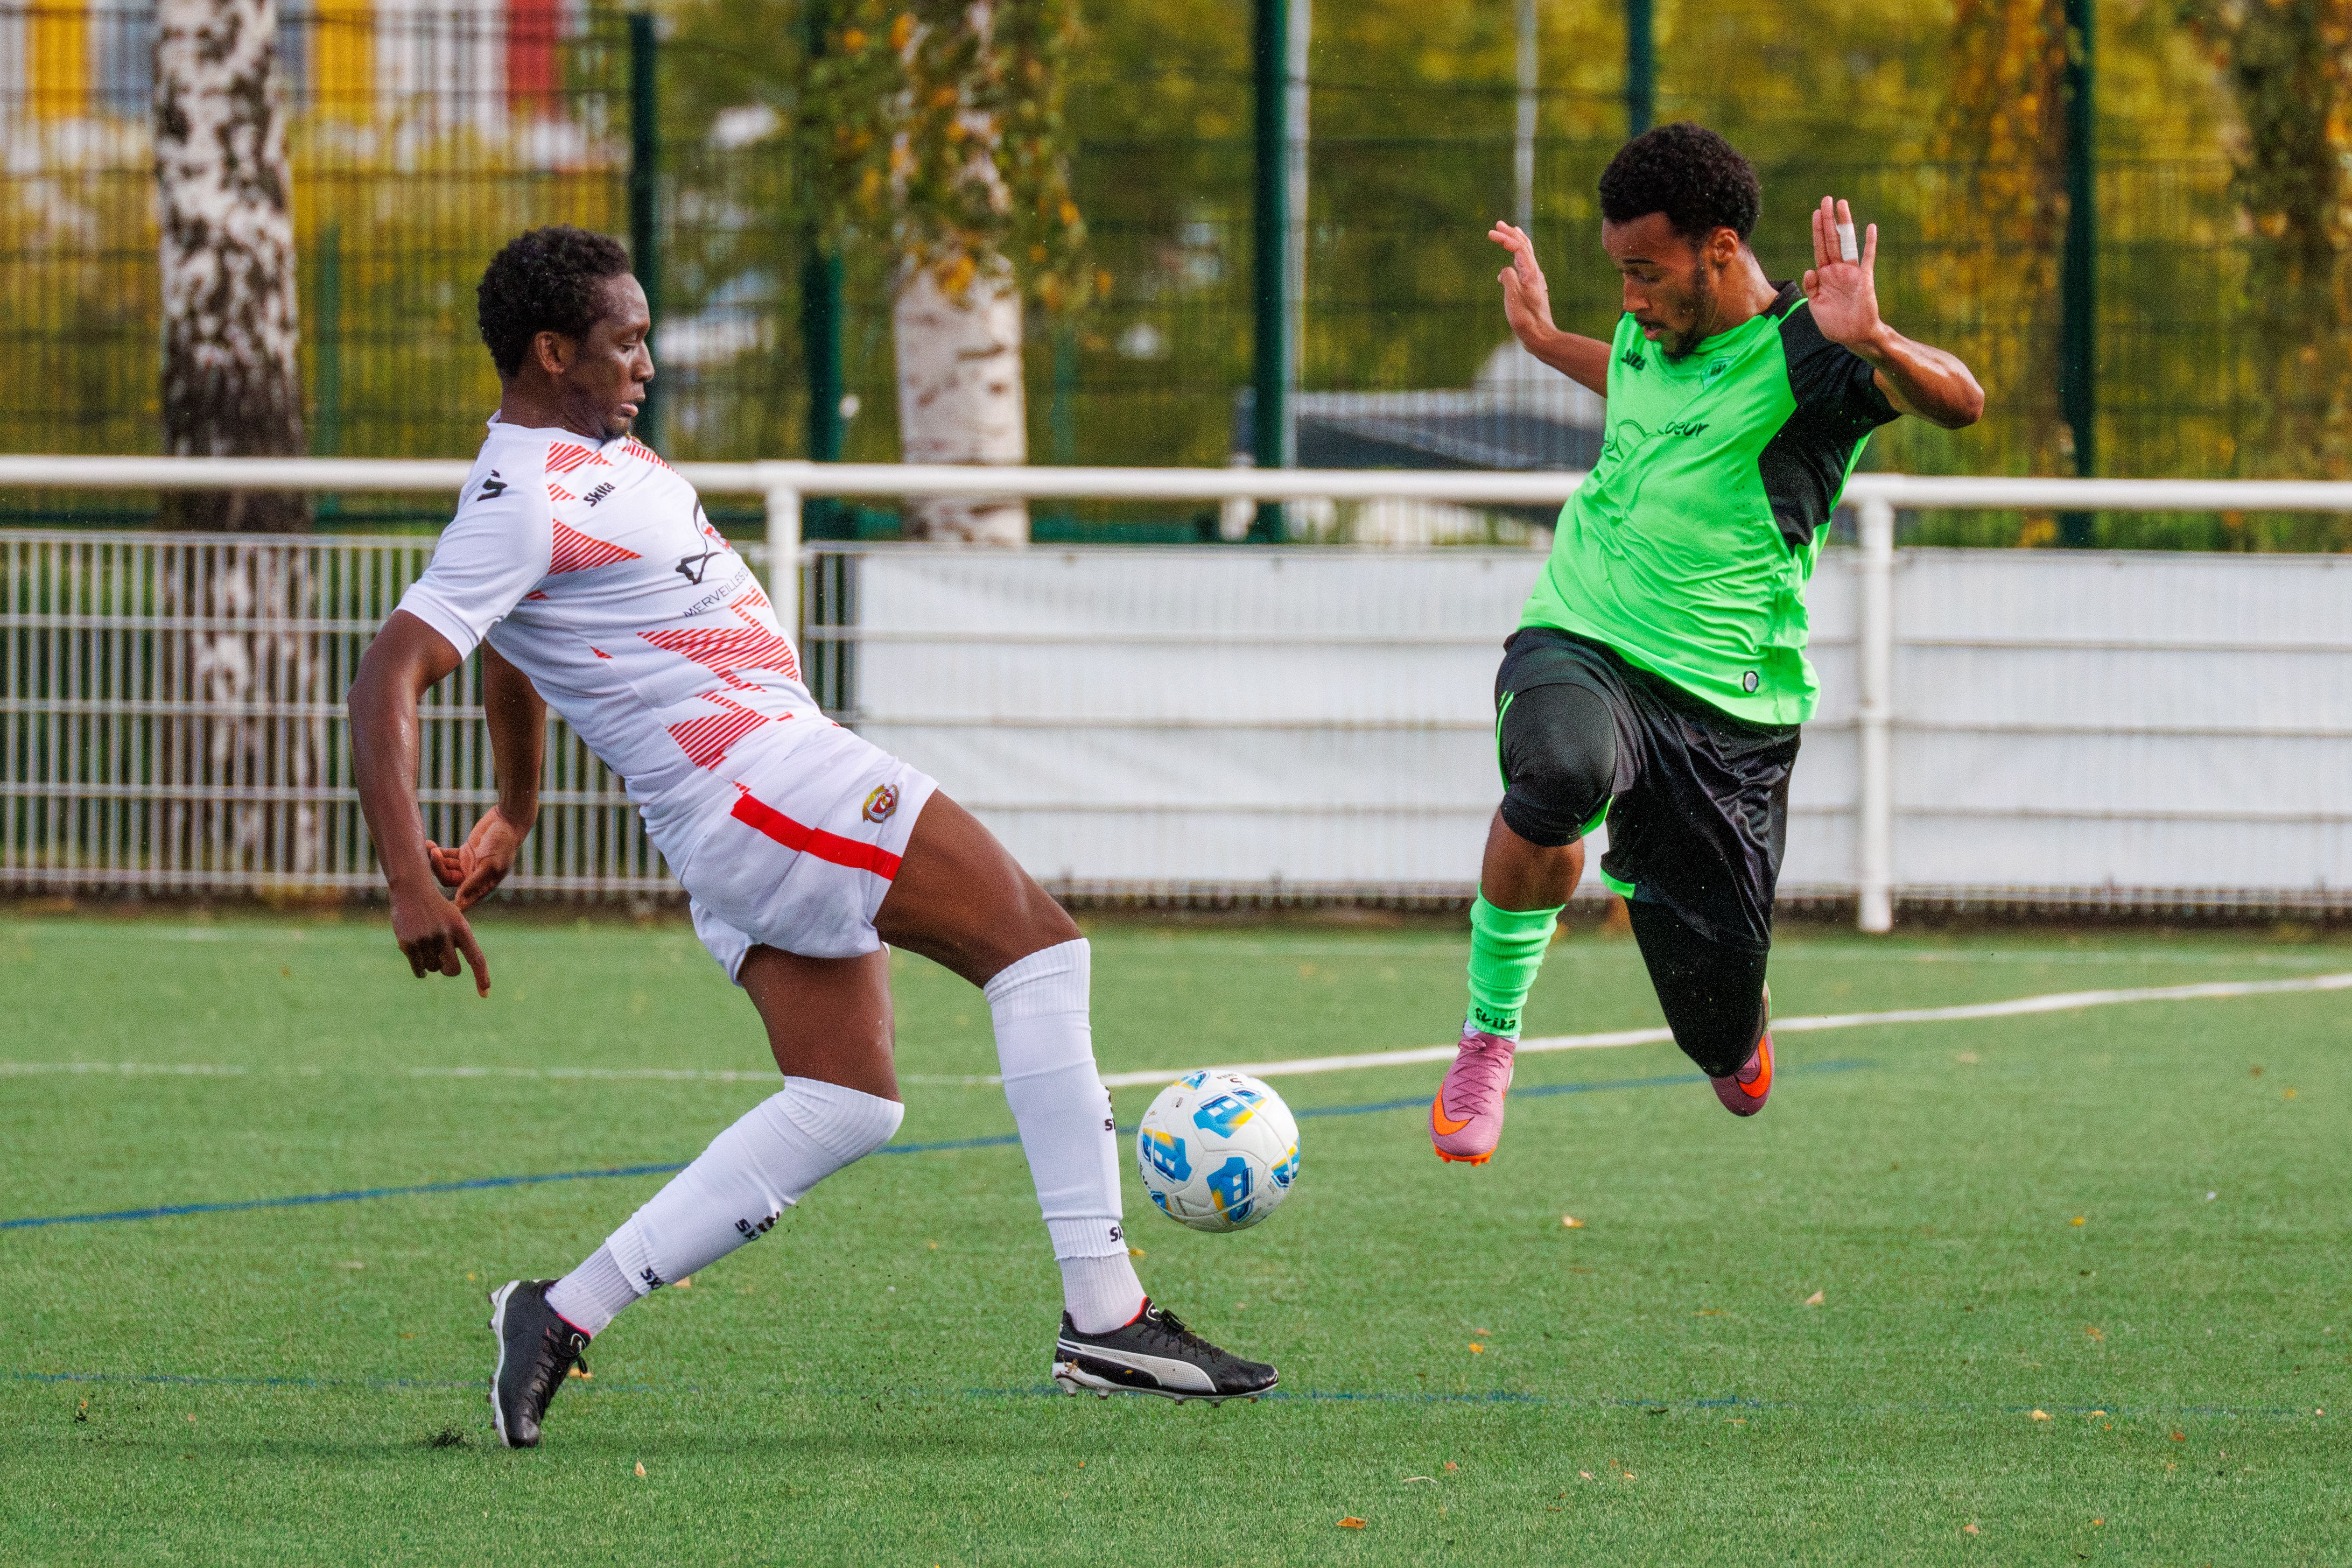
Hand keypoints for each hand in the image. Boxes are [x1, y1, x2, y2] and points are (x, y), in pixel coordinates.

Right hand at [390, 881, 491, 996]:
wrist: (412, 890)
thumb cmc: (437, 909)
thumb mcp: (455, 921)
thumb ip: (459, 943)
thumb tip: (451, 971)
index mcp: (462, 928)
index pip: (476, 958)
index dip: (482, 977)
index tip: (485, 994)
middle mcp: (445, 934)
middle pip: (452, 970)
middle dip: (448, 970)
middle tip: (442, 961)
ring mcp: (426, 939)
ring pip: (433, 969)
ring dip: (431, 962)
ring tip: (426, 942)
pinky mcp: (408, 944)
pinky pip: (419, 970)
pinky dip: (420, 968)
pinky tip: (416, 954)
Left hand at [427, 808, 524, 911]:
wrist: (508, 822)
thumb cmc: (504, 844)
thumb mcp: (491, 863)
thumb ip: (475, 881)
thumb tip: (460, 899)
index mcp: (483, 884)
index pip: (463, 899)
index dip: (449, 902)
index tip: (434, 901)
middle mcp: (473, 877)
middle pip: (448, 879)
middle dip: (438, 868)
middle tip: (434, 853)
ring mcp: (467, 864)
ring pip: (444, 867)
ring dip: (435, 858)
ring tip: (430, 846)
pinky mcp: (463, 853)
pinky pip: (445, 855)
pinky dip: (437, 851)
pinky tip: (429, 844)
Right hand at [1489, 221, 1556, 348]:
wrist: (1541, 336)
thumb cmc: (1526, 320)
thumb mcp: (1513, 298)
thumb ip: (1509, 278)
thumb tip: (1505, 270)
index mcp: (1531, 273)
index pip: (1519, 248)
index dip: (1505, 238)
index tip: (1490, 233)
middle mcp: (1535, 274)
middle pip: (1525, 247)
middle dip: (1511, 234)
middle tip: (1499, 224)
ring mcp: (1535, 281)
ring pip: (1526, 256)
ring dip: (1516, 243)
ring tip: (1509, 235)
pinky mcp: (1533, 289)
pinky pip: (1525, 268)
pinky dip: (1517, 259)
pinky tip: (1510, 266)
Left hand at [1802, 197, 1885, 352]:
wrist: (1853, 336)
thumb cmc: (1833, 323)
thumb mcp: (1816, 305)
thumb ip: (1812, 287)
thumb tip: (1810, 270)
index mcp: (1823, 275)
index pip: (1819, 247)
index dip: (1817, 230)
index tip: (1816, 212)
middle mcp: (1837, 270)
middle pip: (1832, 239)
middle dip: (1828, 220)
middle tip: (1827, 199)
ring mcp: (1851, 272)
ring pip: (1848, 243)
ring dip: (1845, 223)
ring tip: (1842, 204)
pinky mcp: (1865, 278)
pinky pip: (1868, 257)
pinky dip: (1869, 243)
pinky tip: (1870, 228)